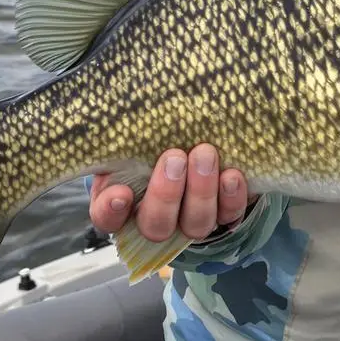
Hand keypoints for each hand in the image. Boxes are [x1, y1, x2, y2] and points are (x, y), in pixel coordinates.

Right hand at [88, 143, 256, 241]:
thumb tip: (126, 114)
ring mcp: (191, 219)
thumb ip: (128, 132)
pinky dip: (231, 197)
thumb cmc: (158, 131)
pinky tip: (232, 175)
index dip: (112, 211)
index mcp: (122, 198)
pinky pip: (230, 215)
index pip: (107, 217)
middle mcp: (157, 217)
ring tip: (204, 154)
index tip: (121, 193)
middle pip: (156, 226)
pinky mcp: (224, 212)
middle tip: (174, 159)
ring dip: (201, 192)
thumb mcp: (135, 130)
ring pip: (195, 224)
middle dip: (165, 195)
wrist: (199, 132)